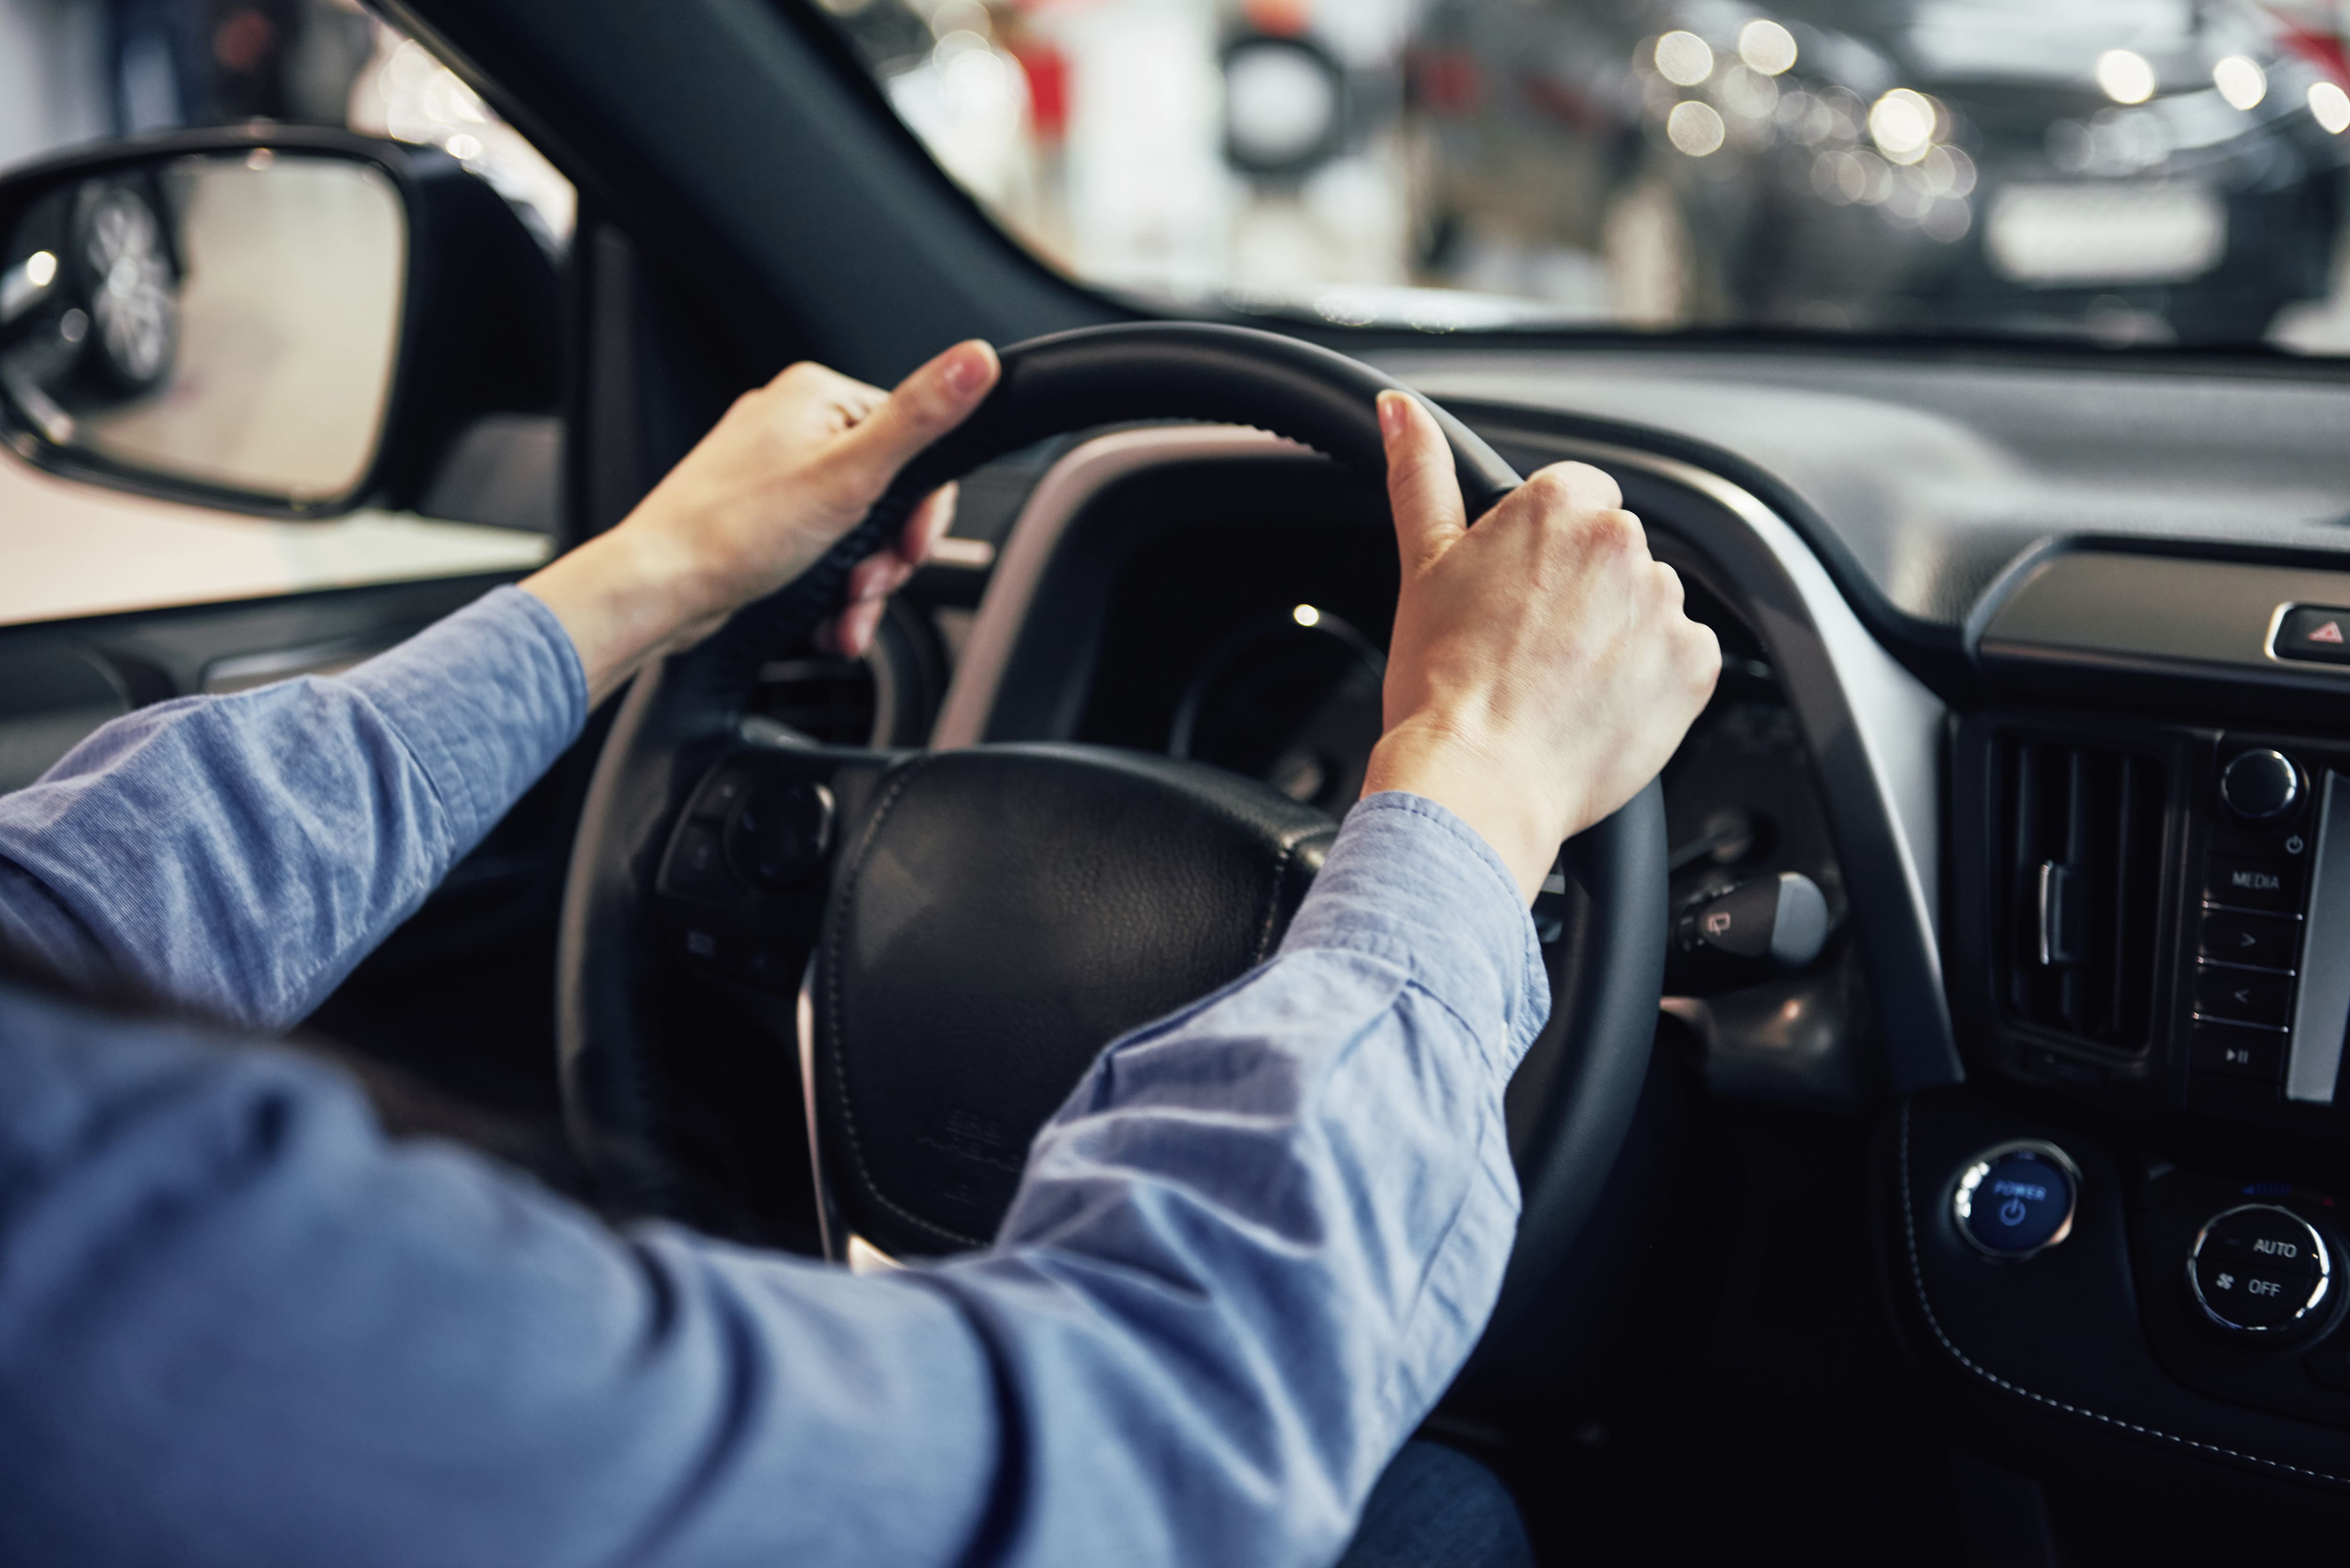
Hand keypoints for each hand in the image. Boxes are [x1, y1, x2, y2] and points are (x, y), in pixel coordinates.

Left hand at [523, 340, 1000, 700]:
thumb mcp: (850, 475)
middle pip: (888, 493)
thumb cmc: (733, 534)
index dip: (922, 510)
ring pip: (857, 531)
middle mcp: (794, 425)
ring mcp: (775, 473)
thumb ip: (920, 420)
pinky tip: (824, 618)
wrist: (656, 591)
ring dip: (862, 584)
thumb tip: (975, 361)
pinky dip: (830, 591)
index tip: (909, 549)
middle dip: (887, 556)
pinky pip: (822, 552)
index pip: (915, 441)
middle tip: (868, 584)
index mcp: (818, 397)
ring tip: (844, 612)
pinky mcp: (762, 518)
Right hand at [1360, 390, 1720, 901]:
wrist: (1477, 780)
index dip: (1542, 550)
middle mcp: (1623, 542)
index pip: (1575, 496)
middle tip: (1530, 647)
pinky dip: (1651, 680)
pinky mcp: (1694, 665)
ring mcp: (1664, 604)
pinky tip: (1598, 706)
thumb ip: (1419, 475)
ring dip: (1617, 634)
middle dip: (1582, 590)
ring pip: (1646, 603)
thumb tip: (1400, 411)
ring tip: (1560, 684)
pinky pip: (1682, 657)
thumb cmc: (1442, 683)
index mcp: (1559, 506)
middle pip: (1613, 550)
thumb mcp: (1422, 565)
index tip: (1518, 595)